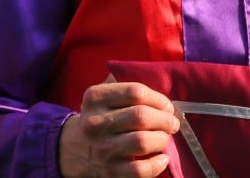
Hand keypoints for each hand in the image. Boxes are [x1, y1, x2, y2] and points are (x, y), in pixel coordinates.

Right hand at [58, 79, 180, 177]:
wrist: (78, 148)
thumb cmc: (102, 116)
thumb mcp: (103, 95)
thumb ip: (124, 84)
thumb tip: (158, 81)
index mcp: (95, 98)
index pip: (135, 92)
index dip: (158, 98)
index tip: (167, 105)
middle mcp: (95, 123)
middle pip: (140, 116)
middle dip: (164, 119)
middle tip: (172, 123)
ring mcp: (102, 149)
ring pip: (142, 141)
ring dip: (162, 139)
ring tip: (165, 137)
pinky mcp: (110, 171)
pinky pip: (140, 170)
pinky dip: (157, 164)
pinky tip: (163, 158)